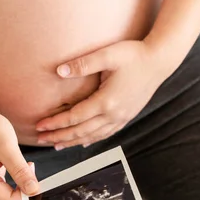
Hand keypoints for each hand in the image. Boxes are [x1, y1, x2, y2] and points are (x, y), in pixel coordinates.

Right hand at [0, 107, 39, 199]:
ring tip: (24, 170)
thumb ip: (20, 170)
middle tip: (28, 167)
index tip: (32, 169)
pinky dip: (16, 192)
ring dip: (21, 195)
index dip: (27, 192)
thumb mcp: (7, 146)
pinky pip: (5, 199)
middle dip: (25, 193)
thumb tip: (33, 191)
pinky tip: (20, 174)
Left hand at [36, 40, 170, 148]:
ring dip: (73, 141)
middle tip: (41, 140)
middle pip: (81, 131)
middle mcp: (114, 114)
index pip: (75, 117)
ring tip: (57, 145)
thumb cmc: (134, 55)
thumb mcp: (108, 55)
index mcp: (107, 101)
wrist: (159, 61)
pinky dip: (91, 139)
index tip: (39, 126)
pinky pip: (106, 134)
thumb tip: (59, 70)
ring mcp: (122, 117)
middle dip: (60, 136)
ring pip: (93, 136)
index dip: (56, 123)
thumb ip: (83, 63)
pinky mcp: (127, 116)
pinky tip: (83, 142)